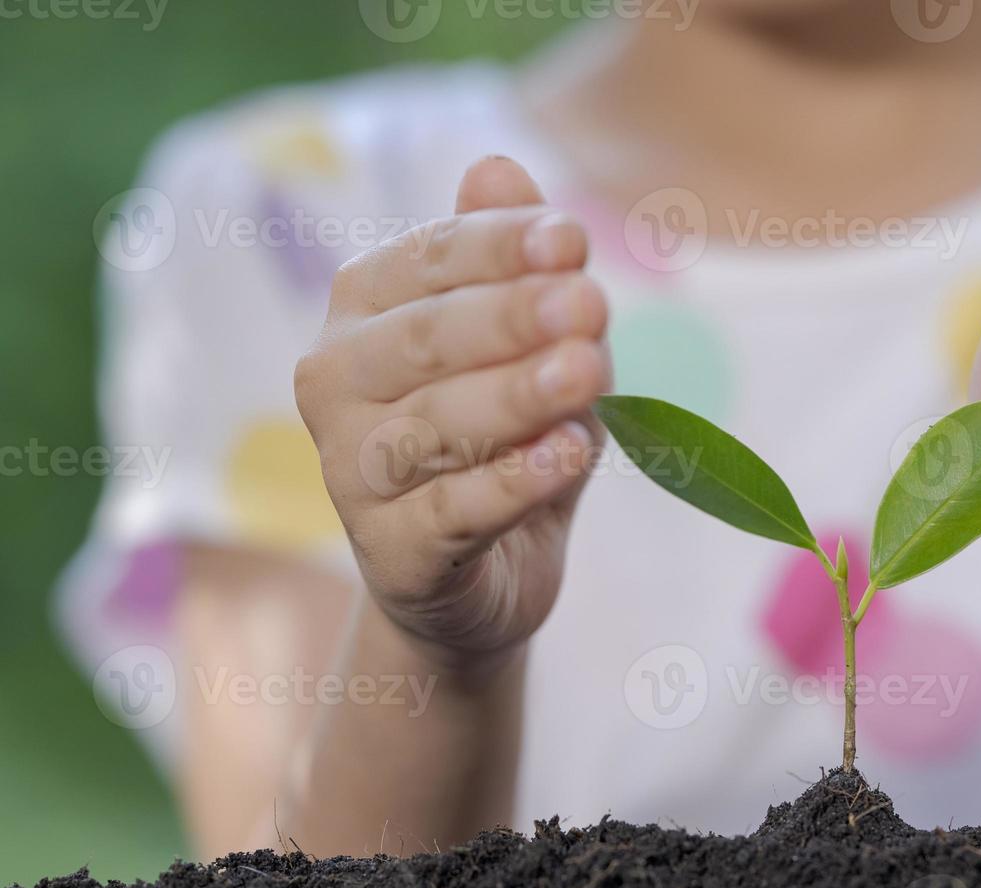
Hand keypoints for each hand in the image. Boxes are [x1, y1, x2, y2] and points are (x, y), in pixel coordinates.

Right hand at [295, 157, 610, 664]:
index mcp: (364, 310)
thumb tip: (498, 164)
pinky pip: (454, 510)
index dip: (500, 247)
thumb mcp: (528, 346)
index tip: (573, 239)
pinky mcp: (392, 552)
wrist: (486, 575)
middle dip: (512, 317)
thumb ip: (515, 265)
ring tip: (587, 372)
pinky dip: (512, 482)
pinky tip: (566, 454)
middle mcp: (336, 382)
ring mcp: (353, 472)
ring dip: (516, 395)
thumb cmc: (506, 437)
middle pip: (427, 339)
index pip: (431, 260)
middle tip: (590, 303)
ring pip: (436, 425)